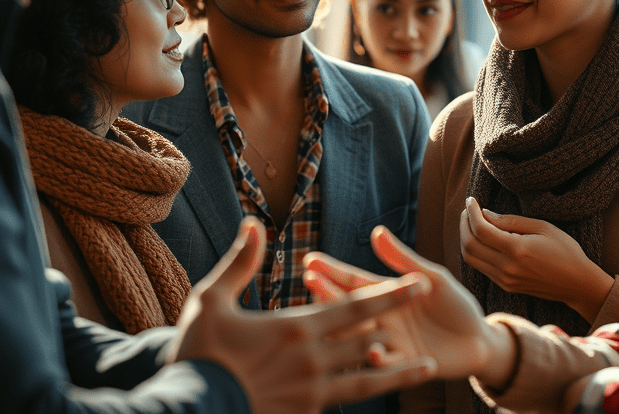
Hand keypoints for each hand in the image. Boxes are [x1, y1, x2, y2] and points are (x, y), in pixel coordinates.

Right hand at [169, 218, 436, 413]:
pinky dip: (363, 392)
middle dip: (395, 325)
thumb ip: (240, 263)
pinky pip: (344, 401)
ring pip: (367, 380)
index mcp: (297, 328)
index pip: (358, 308)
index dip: (392, 295)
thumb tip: (254, 224)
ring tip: (427, 367)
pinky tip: (372, 389)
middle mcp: (313, 361)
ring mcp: (311, 393)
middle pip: (367, 341)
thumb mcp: (212, 300)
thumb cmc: (198, 354)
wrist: (192, 411)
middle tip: (423, 313)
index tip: (422, 285)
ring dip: (398, 371)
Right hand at [304, 226, 516, 387]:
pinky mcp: (403, 364)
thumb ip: (403, 260)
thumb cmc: (455, 304)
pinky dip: (378, 359)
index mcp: (387, 294)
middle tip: (309, 280)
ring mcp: (390, 341)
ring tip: (329, 313)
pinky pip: (386, 365)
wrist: (479, 340)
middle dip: (328, 292)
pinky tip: (374, 352)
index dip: (333, 270)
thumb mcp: (432, 279)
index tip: (310, 260)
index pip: (355, 280)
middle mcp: (382, 317)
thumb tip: (377, 232)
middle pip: (350, 306)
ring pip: (359, 336)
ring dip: (343, 327)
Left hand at [460, 197, 613, 323]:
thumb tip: (485, 214)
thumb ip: (511, 221)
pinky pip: (480, 267)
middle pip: (470, 245)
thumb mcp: (542, 228)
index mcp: (517, 251)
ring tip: (471, 221)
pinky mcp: (506, 286)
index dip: (472, 213)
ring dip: (465, 237)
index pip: (481, 230)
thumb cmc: (565, 251)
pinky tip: (481, 238)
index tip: (471, 200)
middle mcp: (507, 268)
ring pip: (471, 258)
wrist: (578, 284)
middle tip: (468, 210)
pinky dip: (475, 250)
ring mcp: (505, 280)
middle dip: (464, 224)